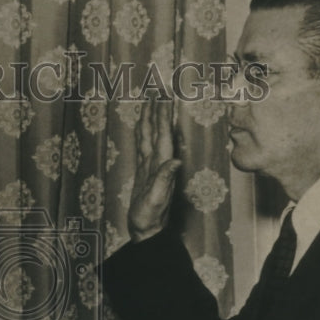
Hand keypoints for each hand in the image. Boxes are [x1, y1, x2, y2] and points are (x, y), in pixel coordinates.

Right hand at [128, 98, 180, 242]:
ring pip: (150, 135)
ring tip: (151, 100)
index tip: (163, 97)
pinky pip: (144, 145)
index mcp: (160, 165)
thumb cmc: (150, 218)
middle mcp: (157, 162)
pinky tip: (144, 125)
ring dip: (151, 117)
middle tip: (158, 88)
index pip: (162, 134)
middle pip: (157, 130)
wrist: (147, 230)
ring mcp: (151, 165)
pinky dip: (144, 132)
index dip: (163, 115)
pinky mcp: (144, 171)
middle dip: (157, 109)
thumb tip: (176, 161)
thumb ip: (164, 180)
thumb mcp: (155, 200)